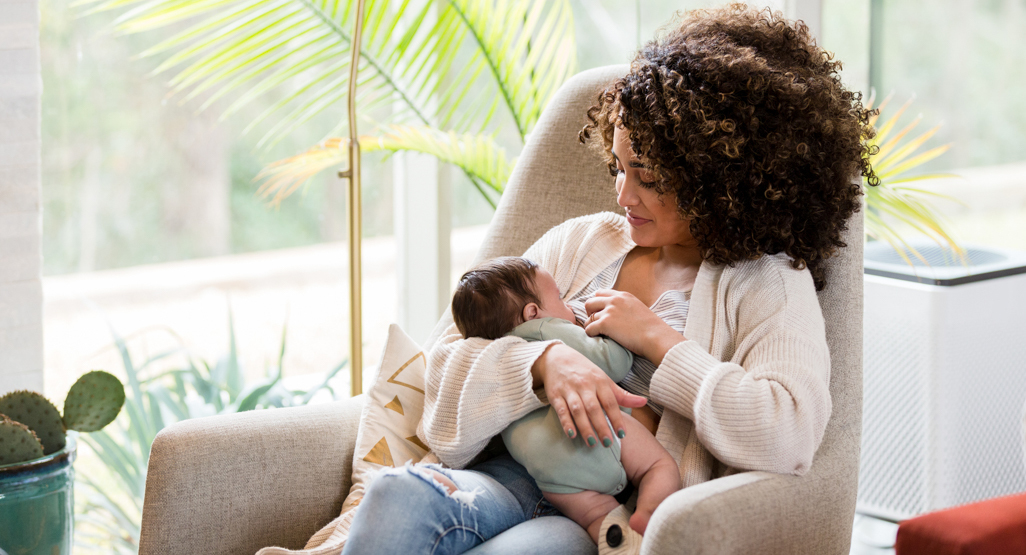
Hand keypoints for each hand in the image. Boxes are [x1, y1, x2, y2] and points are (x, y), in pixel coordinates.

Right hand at [532, 344, 646, 446]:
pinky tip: (572, 435)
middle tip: (608, 444)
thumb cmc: (585, 372)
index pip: (610, 402)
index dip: (617, 419)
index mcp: (600, 381)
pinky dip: (566, 423)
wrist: (556, 357)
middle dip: (602, 426)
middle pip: (594, 408)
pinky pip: (561, 410)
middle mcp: (585, 385)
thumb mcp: (604, 380)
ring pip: (578, 410)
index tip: (622, 434)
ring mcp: (569, 390)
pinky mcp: (555, 395)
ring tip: (592, 443)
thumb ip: (622, 394)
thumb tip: (644, 402)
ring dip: (585, 427)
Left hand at [583, 289, 685, 364]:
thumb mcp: (638, 308)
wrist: (656, 337)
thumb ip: (625, 306)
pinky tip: (596, 337)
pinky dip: (590, 334)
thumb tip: (617, 314)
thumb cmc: (651, 328)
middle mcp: (614, 300)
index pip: (600, 293)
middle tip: (595, 323)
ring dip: (590, 325)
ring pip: (588, 317)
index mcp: (623, 296)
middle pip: (590, 303)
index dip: (597, 304)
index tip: (599, 313)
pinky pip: (589, 328)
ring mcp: (609, 311)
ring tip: (597, 333)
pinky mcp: (605, 323)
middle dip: (590, 313)